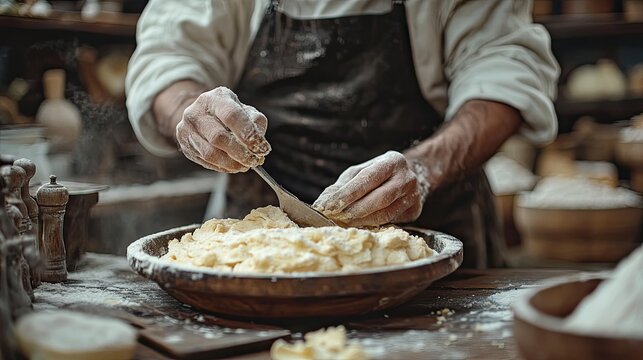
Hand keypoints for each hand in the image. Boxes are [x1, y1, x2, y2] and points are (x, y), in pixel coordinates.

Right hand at [176, 86, 270, 172]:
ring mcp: (186, 129)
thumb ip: (255, 122)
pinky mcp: (184, 144)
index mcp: (214, 98)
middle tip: (255, 160)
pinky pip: (205, 161)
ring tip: (246, 165)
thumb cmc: (229, 113)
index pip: (232, 116)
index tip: (263, 148)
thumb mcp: (244, 110)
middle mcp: (195, 112)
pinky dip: (223, 167)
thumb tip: (259, 142)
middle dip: (241, 153)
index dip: (249, 135)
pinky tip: (233, 166)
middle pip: (219, 137)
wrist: (201, 114)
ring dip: (232, 164)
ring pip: (210, 153)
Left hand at [313, 151, 430, 226]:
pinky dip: (373, 226)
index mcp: (392, 161)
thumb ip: (342, 186)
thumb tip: (322, 204)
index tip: (331, 205)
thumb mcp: (359, 172)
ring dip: (362, 221)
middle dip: (355, 210)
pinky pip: (391, 222)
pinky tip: (360, 226)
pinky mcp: (415, 211)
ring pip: (386, 214)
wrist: (408, 176)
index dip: (348, 193)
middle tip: (337, 218)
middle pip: (380, 198)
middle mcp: (407, 178)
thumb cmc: (377, 174)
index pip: (368, 178)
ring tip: (345, 223)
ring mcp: (414, 196)